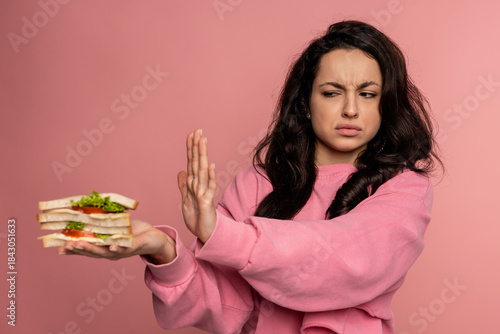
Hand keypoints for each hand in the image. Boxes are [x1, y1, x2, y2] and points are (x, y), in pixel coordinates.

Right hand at [58, 219, 176, 264]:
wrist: (153, 237)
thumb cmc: (132, 231)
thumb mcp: (114, 225)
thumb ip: (102, 220)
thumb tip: (88, 208)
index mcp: (104, 246)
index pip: (86, 249)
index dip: (73, 250)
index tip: (59, 249)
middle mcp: (110, 252)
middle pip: (92, 252)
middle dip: (78, 249)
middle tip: (65, 246)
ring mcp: (121, 251)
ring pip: (104, 252)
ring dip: (92, 249)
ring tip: (79, 245)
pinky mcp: (133, 248)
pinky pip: (124, 248)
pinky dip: (117, 247)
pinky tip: (111, 246)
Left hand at [177, 129, 216, 242]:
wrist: (205, 233)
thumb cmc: (197, 217)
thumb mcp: (185, 200)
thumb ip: (183, 185)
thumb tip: (180, 171)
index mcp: (193, 183)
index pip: (191, 161)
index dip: (191, 148)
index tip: (191, 133)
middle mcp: (199, 184)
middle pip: (197, 162)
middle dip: (197, 146)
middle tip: (198, 130)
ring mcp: (204, 192)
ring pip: (202, 170)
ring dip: (203, 155)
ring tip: (203, 141)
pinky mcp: (207, 202)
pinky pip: (209, 187)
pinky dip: (210, 176)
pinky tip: (210, 165)